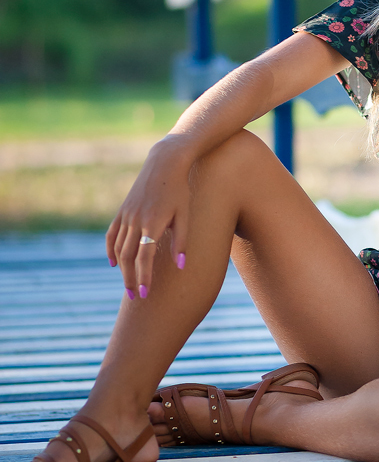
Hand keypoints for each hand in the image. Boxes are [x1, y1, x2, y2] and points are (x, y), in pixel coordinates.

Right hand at [106, 136, 192, 298]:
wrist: (165, 163)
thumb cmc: (180, 190)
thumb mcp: (185, 214)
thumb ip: (181, 241)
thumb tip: (181, 266)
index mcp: (152, 223)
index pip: (144, 258)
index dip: (143, 278)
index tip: (145, 294)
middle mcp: (136, 220)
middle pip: (128, 257)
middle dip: (130, 279)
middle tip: (135, 297)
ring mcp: (127, 215)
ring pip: (119, 248)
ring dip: (122, 269)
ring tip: (128, 285)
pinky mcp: (122, 210)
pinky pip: (112, 234)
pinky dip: (111, 250)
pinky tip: (114, 264)